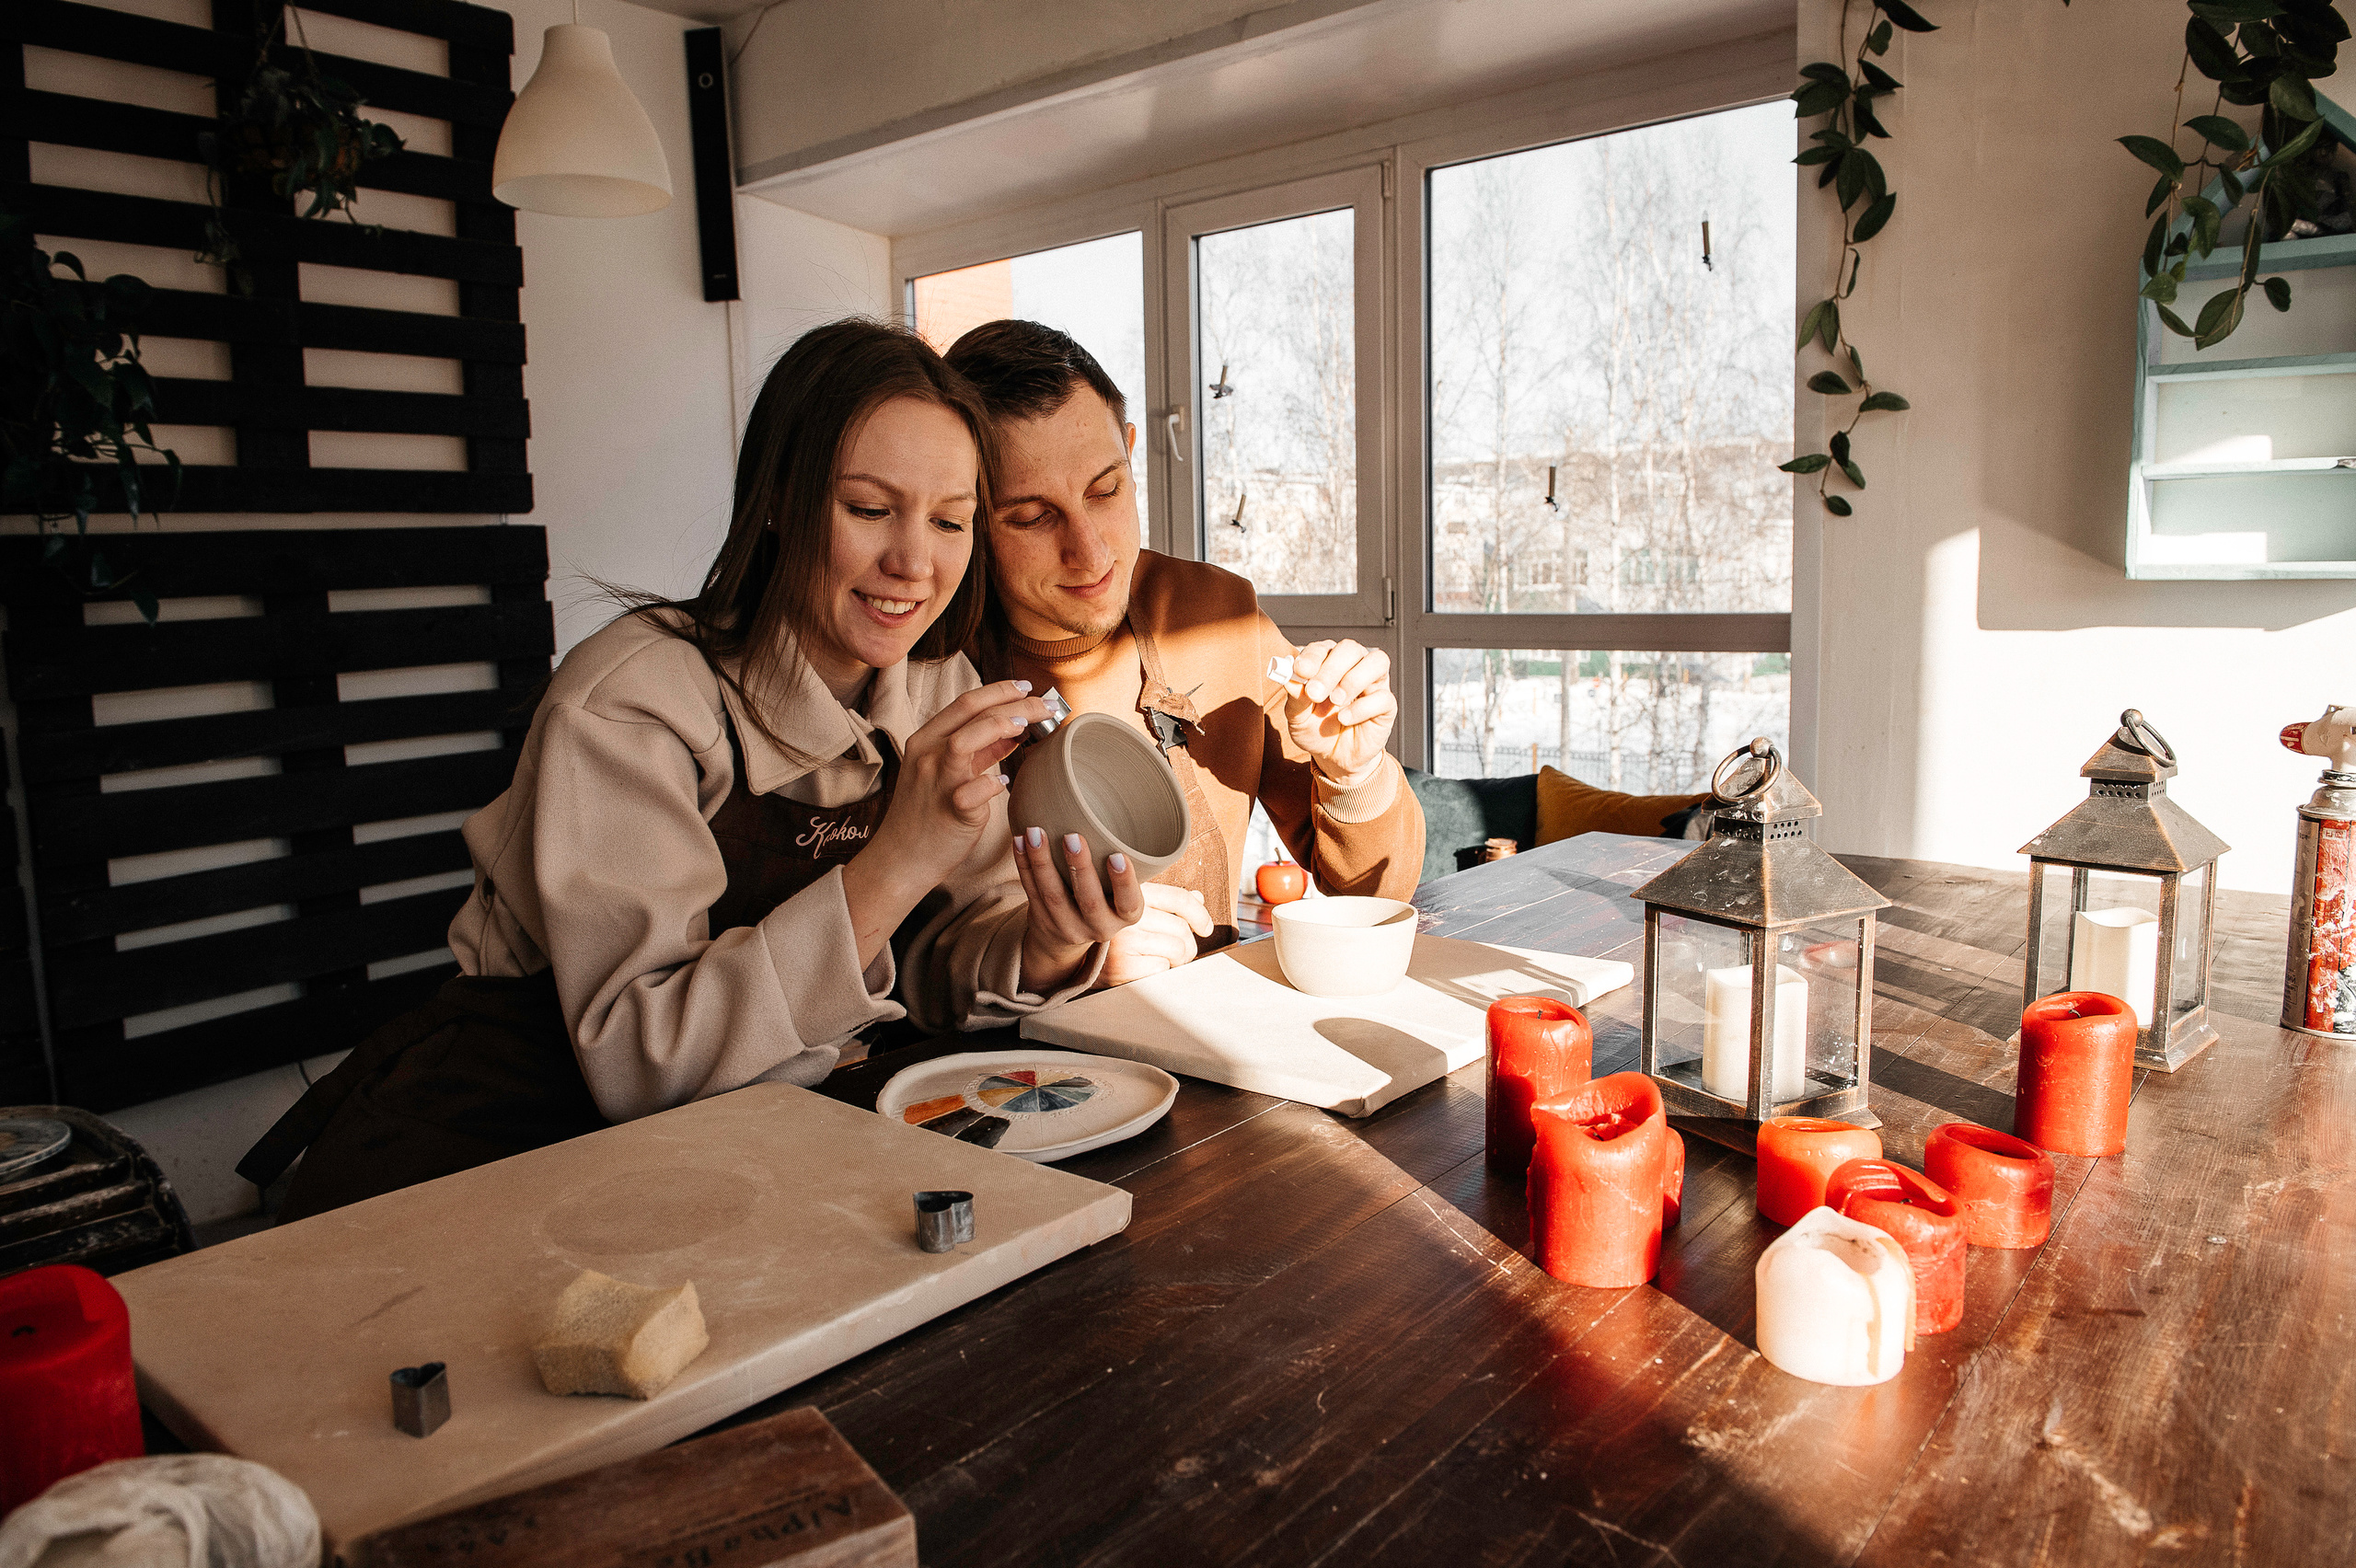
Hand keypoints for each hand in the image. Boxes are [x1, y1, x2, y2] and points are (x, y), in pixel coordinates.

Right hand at [843, 680, 1042, 964]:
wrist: (901, 859)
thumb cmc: (926, 816)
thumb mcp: (945, 773)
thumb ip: (979, 750)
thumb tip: (1014, 728)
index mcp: (925, 740)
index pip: (965, 701)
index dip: (1000, 690)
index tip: (1027, 687)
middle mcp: (927, 754)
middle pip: (972, 711)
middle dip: (1014, 701)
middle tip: (1045, 703)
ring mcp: (937, 781)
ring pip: (967, 739)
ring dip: (1003, 727)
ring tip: (1029, 726)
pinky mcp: (950, 810)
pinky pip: (975, 790)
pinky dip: (993, 784)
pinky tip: (1005, 785)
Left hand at [1012, 827, 1146, 992]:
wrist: (1070, 935)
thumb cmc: (1105, 898)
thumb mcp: (1122, 892)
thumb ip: (1121, 866)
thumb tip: (1118, 811)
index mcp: (1126, 916)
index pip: (1129, 901)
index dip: (1124, 881)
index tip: (1117, 855)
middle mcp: (1100, 927)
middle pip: (1089, 900)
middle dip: (1080, 867)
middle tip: (1072, 836)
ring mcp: (1069, 927)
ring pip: (1053, 895)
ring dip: (1042, 861)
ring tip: (1035, 832)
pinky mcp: (1042, 921)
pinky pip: (1031, 891)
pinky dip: (1024, 865)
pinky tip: (1019, 841)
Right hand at [1099, 882, 1215, 987]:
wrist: (1075, 958)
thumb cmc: (1113, 930)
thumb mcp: (1133, 907)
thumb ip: (1165, 901)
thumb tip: (1198, 897)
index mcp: (1131, 893)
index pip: (1178, 899)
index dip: (1199, 914)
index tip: (1205, 928)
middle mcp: (1126, 914)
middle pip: (1182, 928)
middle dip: (1188, 944)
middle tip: (1180, 951)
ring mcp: (1123, 940)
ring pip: (1177, 949)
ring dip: (1178, 959)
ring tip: (1165, 959)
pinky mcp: (1121, 966)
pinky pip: (1162, 968)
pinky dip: (1160, 971)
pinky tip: (1146, 968)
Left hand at [1285, 640, 1396, 787]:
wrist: (1333, 757)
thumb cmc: (1315, 729)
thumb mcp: (1298, 717)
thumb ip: (1295, 698)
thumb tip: (1290, 681)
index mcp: (1327, 662)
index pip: (1323, 648)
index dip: (1312, 657)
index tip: (1300, 671)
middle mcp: (1352, 666)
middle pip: (1350, 649)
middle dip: (1331, 669)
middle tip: (1315, 692)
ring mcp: (1372, 683)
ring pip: (1377, 661)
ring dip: (1354, 679)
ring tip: (1336, 701)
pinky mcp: (1386, 705)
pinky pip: (1383, 697)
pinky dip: (1363, 707)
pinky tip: (1346, 719)